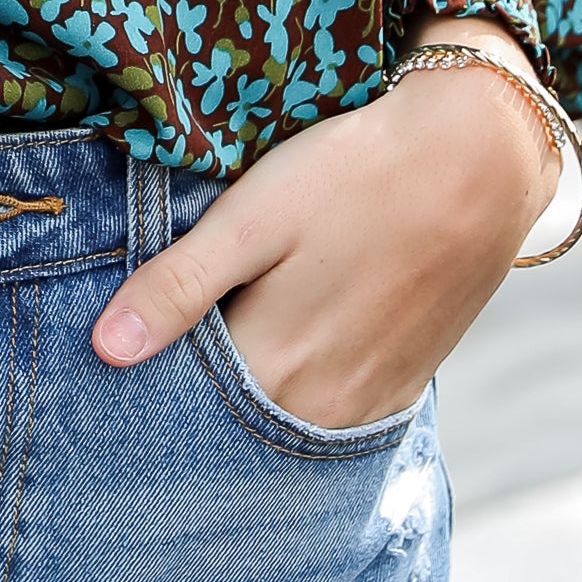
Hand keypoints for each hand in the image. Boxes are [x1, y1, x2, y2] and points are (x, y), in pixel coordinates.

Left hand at [92, 36, 558, 426]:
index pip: (180, 401)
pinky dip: (299, 396)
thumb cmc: (354, 174)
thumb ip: (179, 286)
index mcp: (273, 364)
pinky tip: (289, 353)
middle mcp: (320, 405)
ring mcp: (367, 402)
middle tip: (162, 349)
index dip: (146, 377)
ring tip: (225, 344)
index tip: (116, 359)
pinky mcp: (402, 387)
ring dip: (246, 399)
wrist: (477, 161)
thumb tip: (105, 350)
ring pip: (279, 421)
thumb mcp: (253, 217)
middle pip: (229, 420)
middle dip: (190, 395)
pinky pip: (331, 414)